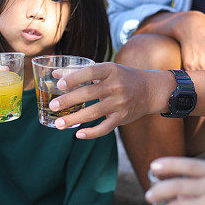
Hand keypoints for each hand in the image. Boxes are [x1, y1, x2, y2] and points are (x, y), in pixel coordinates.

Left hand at [48, 63, 173, 138]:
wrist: (151, 90)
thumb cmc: (124, 77)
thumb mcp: (107, 70)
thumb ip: (81, 72)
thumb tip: (55, 74)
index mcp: (111, 70)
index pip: (90, 72)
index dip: (74, 78)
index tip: (60, 84)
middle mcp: (116, 86)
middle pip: (89, 93)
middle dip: (69, 101)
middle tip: (53, 106)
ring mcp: (120, 103)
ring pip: (94, 113)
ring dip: (74, 119)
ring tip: (59, 124)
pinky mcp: (122, 118)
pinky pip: (105, 128)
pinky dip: (92, 133)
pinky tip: (78, 134)